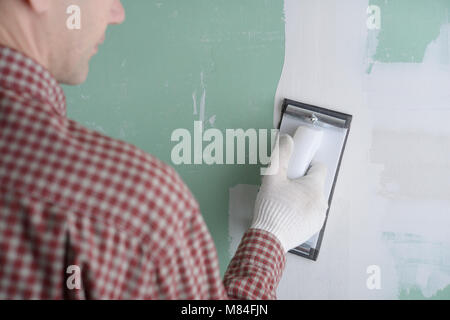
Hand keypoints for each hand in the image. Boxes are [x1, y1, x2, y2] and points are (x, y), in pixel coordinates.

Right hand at [251, 134, 327, 251]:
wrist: (269, 238)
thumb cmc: (271, 207)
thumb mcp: (272, 177)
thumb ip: (281, 155)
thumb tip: (286, 139)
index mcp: (315, 187)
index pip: (320, 167)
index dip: (307, 166)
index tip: (295, 170)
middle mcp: (322, 202)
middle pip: (314, 184)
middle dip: (301, 183)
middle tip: (283, 188)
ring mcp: (319, 217)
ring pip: (312, 199)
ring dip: (302, 198)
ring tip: (283, 202)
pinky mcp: (313, 228)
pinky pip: (310, 213)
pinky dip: (301, 212)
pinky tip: (286, 214)